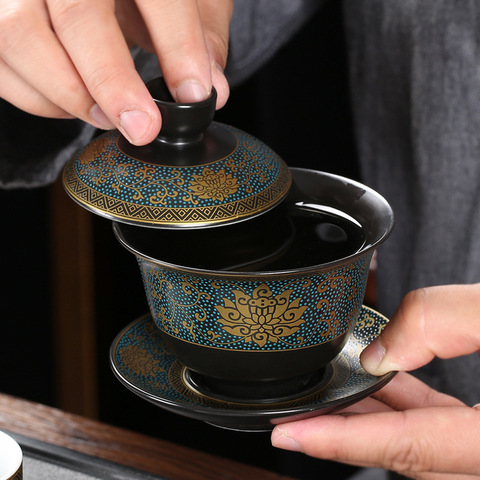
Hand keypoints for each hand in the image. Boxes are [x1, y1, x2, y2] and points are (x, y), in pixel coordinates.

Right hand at [0, 0, 231, 144]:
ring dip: (69, 93)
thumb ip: (202, 32)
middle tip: (143, 127)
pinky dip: (37, 97)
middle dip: (113, 82)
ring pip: (20, 37)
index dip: (178, 47)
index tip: (195, 95)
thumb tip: (213, 88)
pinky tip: (72, 105)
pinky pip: (0, 63)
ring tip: (109, 119)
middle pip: (78, 15)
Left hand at [272, 283, 479, 478]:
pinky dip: (407, 408)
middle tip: (293, 418)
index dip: (341, 441)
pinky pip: (440, 429)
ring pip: (418, 444)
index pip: (407, 448)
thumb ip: (444, 322)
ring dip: (373, 418)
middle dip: (344, 432)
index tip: (289, 434)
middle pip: (404, 453)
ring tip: (328, 397)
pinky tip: (385, 382)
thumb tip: (380, 350)